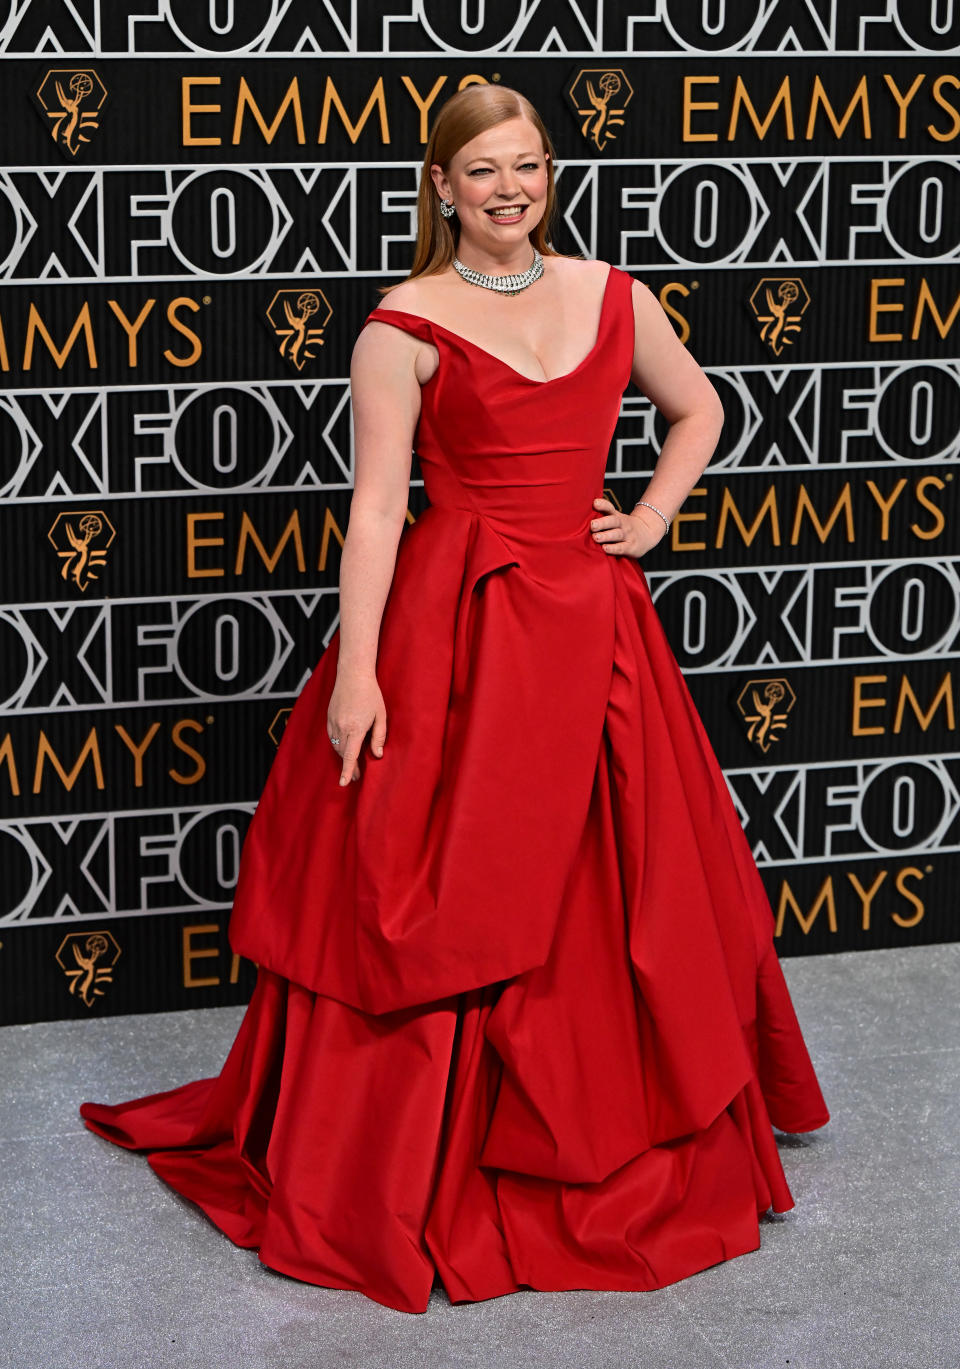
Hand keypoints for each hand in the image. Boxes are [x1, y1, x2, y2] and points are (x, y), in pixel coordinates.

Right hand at [327, 668, 386, 786]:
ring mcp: (333, 722)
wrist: (353, 675)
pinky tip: (346, 746)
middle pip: (343, 753)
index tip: (344, 783)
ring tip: (353, 763)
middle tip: (358, 775)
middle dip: (350, 766)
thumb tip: (377, 754)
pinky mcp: (329, 718)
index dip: (348, 770)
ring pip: (337, 746)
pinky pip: (332, 737)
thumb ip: (379, 736)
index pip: (350, 755)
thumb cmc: (371, 694)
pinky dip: (338, 745)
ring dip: (344, 756)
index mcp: (356, 727)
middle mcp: (341, 726)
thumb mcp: (381, 715)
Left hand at [590, 496, 666, 557]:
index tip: (595, 503)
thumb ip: (602, 517)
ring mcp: (628, 535)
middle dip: (602, 523)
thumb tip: (580, 515)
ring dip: (606, 536)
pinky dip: (613, 548)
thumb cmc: (624, 527)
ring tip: (596, 537)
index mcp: (616, 516)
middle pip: (613, 521)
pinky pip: (622, 547)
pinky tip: (605, 549)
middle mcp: (622, 524)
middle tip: (592, 525)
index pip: (610, 508)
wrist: (647, 533)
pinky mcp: (631, 547)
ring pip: (617, 534)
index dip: (603, 505)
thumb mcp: (616, 519)